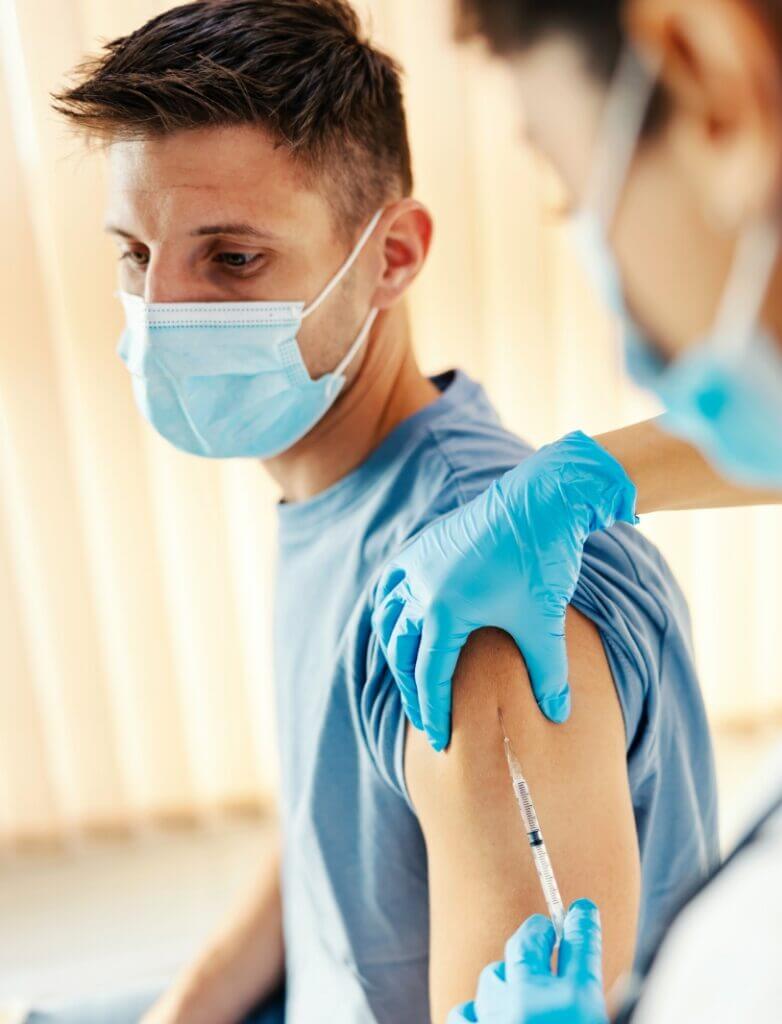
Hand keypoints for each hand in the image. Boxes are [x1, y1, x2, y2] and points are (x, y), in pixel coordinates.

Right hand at [372, 432, 636, 748]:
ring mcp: (417, 563)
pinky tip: (398, 622)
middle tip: (424, 717)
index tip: (439, 740)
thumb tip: (559, 716)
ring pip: (387, 618)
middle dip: (410, 689)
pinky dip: (388, 608)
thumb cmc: (543, 559)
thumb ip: (549, 673)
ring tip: (408, 675)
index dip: (433, 711)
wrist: (542, 498)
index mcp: (444, 611)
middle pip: (401, 652)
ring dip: (394, 651)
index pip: (429, 675)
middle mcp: (420, 587)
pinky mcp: (423, 545)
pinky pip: (390, 584)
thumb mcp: (544, 622)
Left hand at [448, 899, 608, 1023]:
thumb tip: (610, 982)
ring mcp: (495, 1017)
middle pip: (528, 941)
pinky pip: (464, 1010)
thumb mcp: (602, 1021)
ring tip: (519, 987)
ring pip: (494, 973)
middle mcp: (530, 1004)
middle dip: (538, 930)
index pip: (581, 943)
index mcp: (574, 1005)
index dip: (582, 922)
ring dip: (508, 976)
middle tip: (546, 928)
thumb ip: (599, 1004)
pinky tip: (488, 1014)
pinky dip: (477, 1009)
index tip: (582, 910)